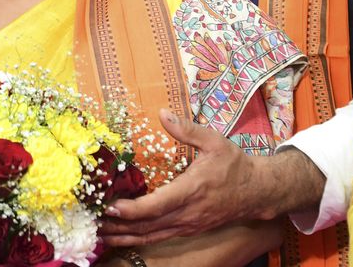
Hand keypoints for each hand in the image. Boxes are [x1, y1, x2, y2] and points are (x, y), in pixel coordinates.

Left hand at [99, 109, 266, 245]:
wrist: (258, 191)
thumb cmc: (235, 164)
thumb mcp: (214, 141)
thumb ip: (187, 129)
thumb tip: (162, 113)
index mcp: (191, 190)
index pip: (157, 205)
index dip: (132, 210)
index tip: (111, 208)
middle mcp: (187, 213)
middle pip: (148, 226)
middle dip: (119, 227)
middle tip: (94, 223)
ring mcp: (188, 225)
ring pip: (152, 236)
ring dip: (125, 237)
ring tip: (100, 234)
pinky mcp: (188, 229)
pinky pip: (159, 238)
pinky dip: (139, 239)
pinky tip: (123, 237)